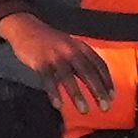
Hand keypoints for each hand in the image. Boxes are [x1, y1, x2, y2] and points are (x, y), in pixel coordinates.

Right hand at [0, 12, 114, 117]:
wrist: (25, 27)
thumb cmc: (50, 41)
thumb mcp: (70, 46)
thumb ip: (81, 61)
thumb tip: (95, 84)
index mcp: (80, 46)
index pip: (99, 64)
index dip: (107, 81)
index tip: (112, 96)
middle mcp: (70, 49)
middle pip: (87, 71)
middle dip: (98, 91)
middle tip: (105, 107)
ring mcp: (54, 55)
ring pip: (68, 77)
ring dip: (77, 95)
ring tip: (84, 110)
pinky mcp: (40, 61)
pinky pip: (48, 79)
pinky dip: (54, 92)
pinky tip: (58, 105)